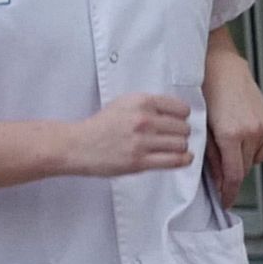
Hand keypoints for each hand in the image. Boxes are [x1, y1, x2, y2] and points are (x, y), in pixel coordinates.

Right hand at [72, 92, 192, 176]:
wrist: (78, 145)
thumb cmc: (101, 126)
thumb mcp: (125, 103)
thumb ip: (149, 105)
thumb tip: (175, 113)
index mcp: (141, 102)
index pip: (181, 109)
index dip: (182, 116)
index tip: (180, 121)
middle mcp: (144, 120)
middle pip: (183, 128)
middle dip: (181, 133)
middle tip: (175, 137)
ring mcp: (142, 141)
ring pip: (181, 144)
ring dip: (180, 147)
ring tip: (173, 148)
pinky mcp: (140, 161)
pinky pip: (173, 160)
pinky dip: (183, 160)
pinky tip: (184, 158)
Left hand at [203, 64, 262, 207]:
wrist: (223, 69)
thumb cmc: (207, 94)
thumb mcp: (203, 129)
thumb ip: (212, 158)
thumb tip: (219, 180)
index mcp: (231, 134)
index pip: (234, 175)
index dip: (229, 193)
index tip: (225, 202)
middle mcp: (252, 132)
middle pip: (244, 169)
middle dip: (232, 174)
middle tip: (219, 171)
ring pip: (254, 160)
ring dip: (242, 160)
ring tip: (229, 145)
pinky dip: (252, 149)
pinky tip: (242, 137)